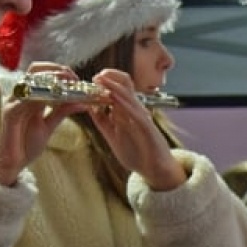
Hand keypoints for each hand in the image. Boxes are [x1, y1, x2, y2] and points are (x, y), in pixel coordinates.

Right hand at [0, 62, 89, 185]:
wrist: (7, 166)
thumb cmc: (24, 146)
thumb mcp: (47, 127)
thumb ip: (61, 112)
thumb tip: (83, 102)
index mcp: (28, 97)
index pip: (42, 73)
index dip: (61, 72)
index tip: (79, 81)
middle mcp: (19, 96)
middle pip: (35, 69)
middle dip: (58, 71)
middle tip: (76, 81)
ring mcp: (12, 103)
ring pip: (31, 81)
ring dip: (53, 82)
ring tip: (71, 88)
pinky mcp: (9, 114)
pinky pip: (25, 99)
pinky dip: (42, 96)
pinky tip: (58, 99)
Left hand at [88, 69, 187, 191]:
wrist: (155, 169)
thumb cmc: (137, 153)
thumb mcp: (113, 136)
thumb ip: (103, 123)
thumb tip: (90, 109)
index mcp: (127, 111)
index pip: (118, 88)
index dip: (106, 80)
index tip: (92, 80)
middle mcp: (135, 110)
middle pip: (125, 84)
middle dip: (110, 76)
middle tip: (96, 76)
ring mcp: (142, 117)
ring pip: (129, 94)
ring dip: (114, 85)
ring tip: (101, 79)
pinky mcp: (146, 127)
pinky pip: (134, 111)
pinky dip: (123, 103)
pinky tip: (113, 98)